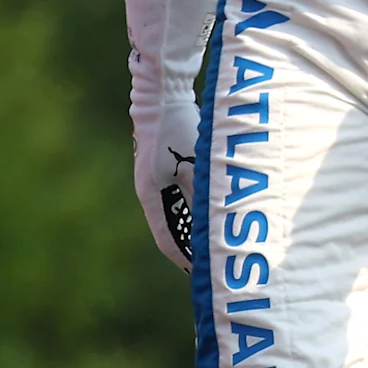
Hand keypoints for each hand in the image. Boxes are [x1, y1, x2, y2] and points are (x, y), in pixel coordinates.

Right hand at [148, 93, 200, 271]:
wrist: (161, 92)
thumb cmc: (178, 126)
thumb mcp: (196, 163)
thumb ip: (205, 193)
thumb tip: (216, 224)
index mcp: (153, 195)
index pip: (167, 240)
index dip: (185, 259)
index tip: (202, 275)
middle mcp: (150, 190)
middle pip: (171, 229)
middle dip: (190, 248)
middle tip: (211, 264)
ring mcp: (154, 177)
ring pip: (175, 212)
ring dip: (191, 229)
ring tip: (212, 243)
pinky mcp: (162, 165)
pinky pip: (178, 196)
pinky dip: (192, 209)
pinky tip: (209, 210)